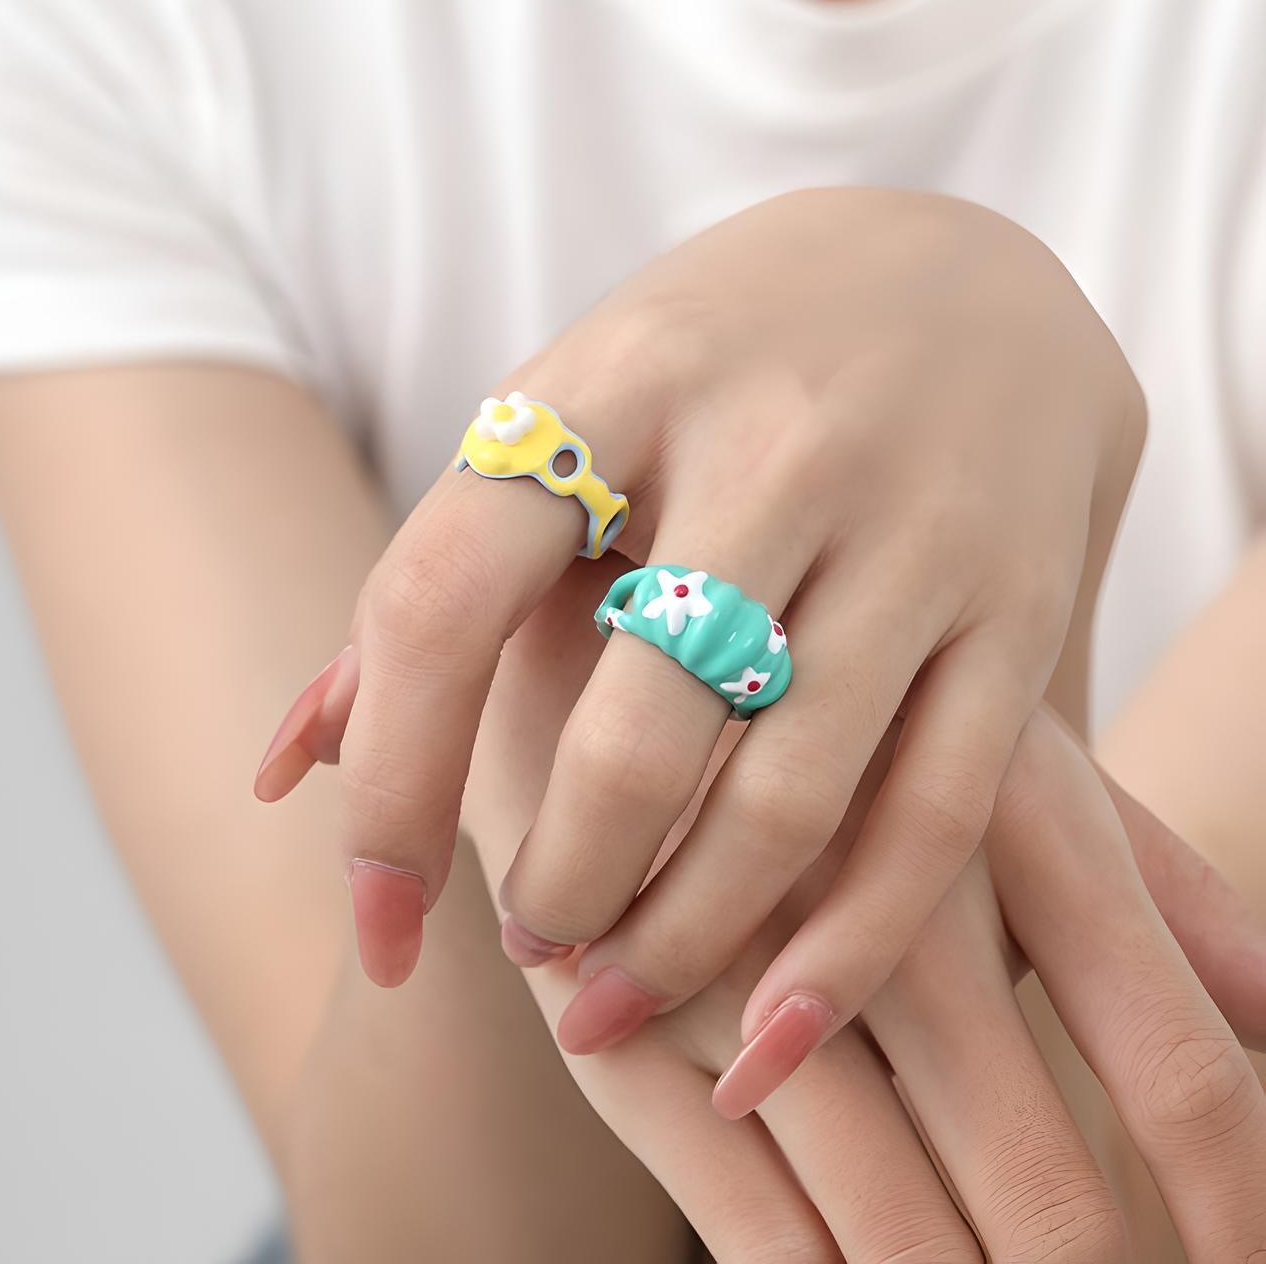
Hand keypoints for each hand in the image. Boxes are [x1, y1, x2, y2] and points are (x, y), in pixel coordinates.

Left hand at [255, 187, 1144, 1021]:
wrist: (970, 271)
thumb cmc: (722, 362)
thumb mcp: (568, 416)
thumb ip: (432, 582)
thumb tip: (283, 770)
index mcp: (609, 383)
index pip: (443, 600)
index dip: (386, 788)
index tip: (380, 929)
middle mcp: (765, 445)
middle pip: (630, 734)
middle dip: (559, 884)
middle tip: (533, 949)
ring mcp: (910, 526)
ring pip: (783, 798)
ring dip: (680, 940)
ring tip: (615, 997)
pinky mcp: (1019, 602)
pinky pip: (930, 813)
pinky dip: (844, 951)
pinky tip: (766, 1031)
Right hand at [465, 562, 1265, 1261]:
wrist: (622, 656)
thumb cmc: (854, 726)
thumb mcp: (1012, 767)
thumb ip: (1159, 893)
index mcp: (1018, 819)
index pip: (1180, 1068)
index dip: (1242, 1214)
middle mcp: (889, 895)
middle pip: (1046, 1194)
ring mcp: (750, 967)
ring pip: (900, 1238)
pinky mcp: (634, 1028)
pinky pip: (759, 1231)